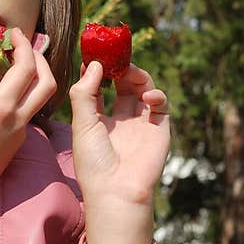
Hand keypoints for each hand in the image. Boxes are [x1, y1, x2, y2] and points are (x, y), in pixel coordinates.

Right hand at [0, 28, 56, 205]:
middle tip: (23, 47)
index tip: (14, 33)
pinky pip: (27, 114)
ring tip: (15, 66)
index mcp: (2, 107)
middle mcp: (19, 120)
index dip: (23, 45)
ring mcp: (21, 134)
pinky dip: (21, 97)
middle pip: (47, 83)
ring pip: (40, 100)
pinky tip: (1, 94)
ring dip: (34, 79)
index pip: (26, 67)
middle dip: (40, 60)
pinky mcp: (16, 145)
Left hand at [68, 61, 170, 243]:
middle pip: (124, 84)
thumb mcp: (82, 124)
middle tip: (115, 55)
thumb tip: (95, 64)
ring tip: (129, 72)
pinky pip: (161, 104)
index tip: (95, 53)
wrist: (116, 191)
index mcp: (99, 120)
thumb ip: (85, 93)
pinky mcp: (159, 128)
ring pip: (143, 88)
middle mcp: (121, 120)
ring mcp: (141, 123)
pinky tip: (147, 97)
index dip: (98, 70)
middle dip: (120, 68)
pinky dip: (157, 95)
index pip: (100, 87)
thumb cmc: (94, 162)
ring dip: (137, 75)